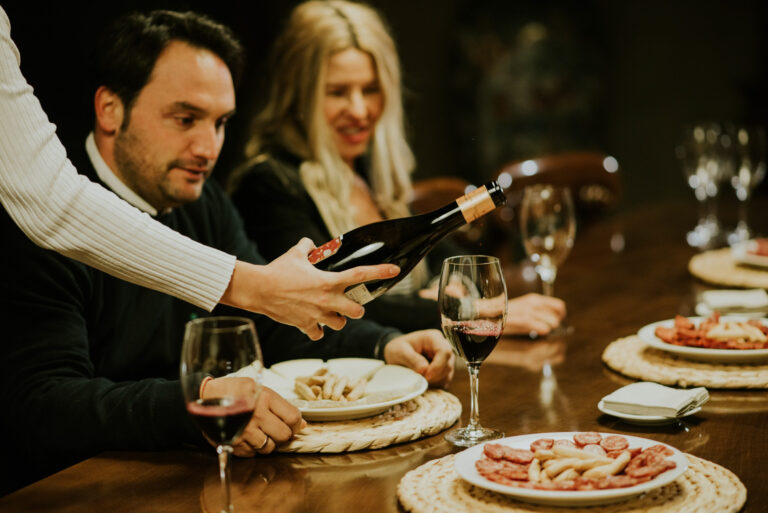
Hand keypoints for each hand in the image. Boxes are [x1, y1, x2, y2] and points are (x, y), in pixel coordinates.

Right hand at [203, 380, 304, 456]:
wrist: (205, 396)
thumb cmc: (236, 391)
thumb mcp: (260, 389)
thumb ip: (281, 406)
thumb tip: (301, 424)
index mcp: (265, 398)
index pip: (293, 418)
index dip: (296, 424)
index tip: (293, 424)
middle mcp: (256, 415)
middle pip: (284, 436)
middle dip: (283, 434)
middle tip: (275, 429)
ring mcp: (244, 431)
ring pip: (269, 448)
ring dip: (268, 442)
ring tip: (260, 431)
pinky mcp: (233, 443)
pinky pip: (253, 454)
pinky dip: (253, 448)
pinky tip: (247, 436)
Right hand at [220, 238, 399, 339]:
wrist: (259, 289)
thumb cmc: (278, 270)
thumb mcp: (295, 254)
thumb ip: (307, 247)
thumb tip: (310, 243)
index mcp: (329, 281)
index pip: (361, 275)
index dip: (380, 272)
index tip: (395, 271)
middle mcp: (327, 300)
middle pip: (357, 310)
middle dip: (357, 308)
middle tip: (352, 305)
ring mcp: (317, 315)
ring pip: (340, 324)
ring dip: (338, 320)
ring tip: (330, 314)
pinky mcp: (305, 325)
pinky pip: (318, 334)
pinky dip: (317, 330)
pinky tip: (312, 323)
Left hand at [382, 329, 454, 387]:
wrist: (396, 354)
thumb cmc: (398, 349)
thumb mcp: (399, 351)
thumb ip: (412, 359)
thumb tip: (425, 370)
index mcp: (434, 338)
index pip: (445, 351)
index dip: (438, 366)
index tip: (426, 376)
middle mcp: (443, 347)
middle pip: (448, 365)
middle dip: (435, 376)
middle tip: (420, 380)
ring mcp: (445, 359)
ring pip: (448, 375)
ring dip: (435, 382)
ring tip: (419, 381)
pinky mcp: (444, 370)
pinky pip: (445, 381)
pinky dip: (435, 385)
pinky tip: (423, 383)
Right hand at [503, 293, 565, 336]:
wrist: (488, 313)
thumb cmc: (507, 315)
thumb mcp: (524, 310)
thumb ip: (539, 314)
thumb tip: (554, 324)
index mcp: (535, 298)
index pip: (559, 306)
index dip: (560, 316)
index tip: (556, 322)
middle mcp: (534, 302)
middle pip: (556, 317)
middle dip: (554, 326)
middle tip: (547, 330)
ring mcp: (528, 310)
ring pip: (552, 323)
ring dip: (548, 329)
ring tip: (540, 332)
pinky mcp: (523, 319)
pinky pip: (543, 327)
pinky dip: (543, 331)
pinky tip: (537, 332)